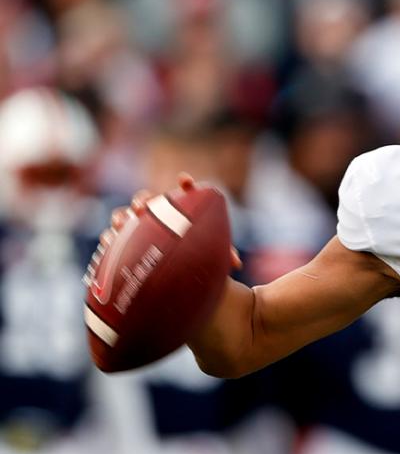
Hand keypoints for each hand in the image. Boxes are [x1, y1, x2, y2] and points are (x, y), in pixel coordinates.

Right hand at [101, 173, 240, 269]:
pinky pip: (113, 238)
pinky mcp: (124, 243)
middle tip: (144, 207)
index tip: (185, 180)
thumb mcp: (210, 255)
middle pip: (147, 200)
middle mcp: (157, 214)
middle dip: (143, 200)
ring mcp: (138, 227)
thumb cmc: (197, 257)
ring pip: (126, 215)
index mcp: (181, 211)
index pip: (184, 193)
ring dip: (123, 216)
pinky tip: (109, 242)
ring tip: (123, 222)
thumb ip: (223, 255)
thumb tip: (236, 264)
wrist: (179, 272)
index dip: (186, 184)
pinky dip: (111, 238)